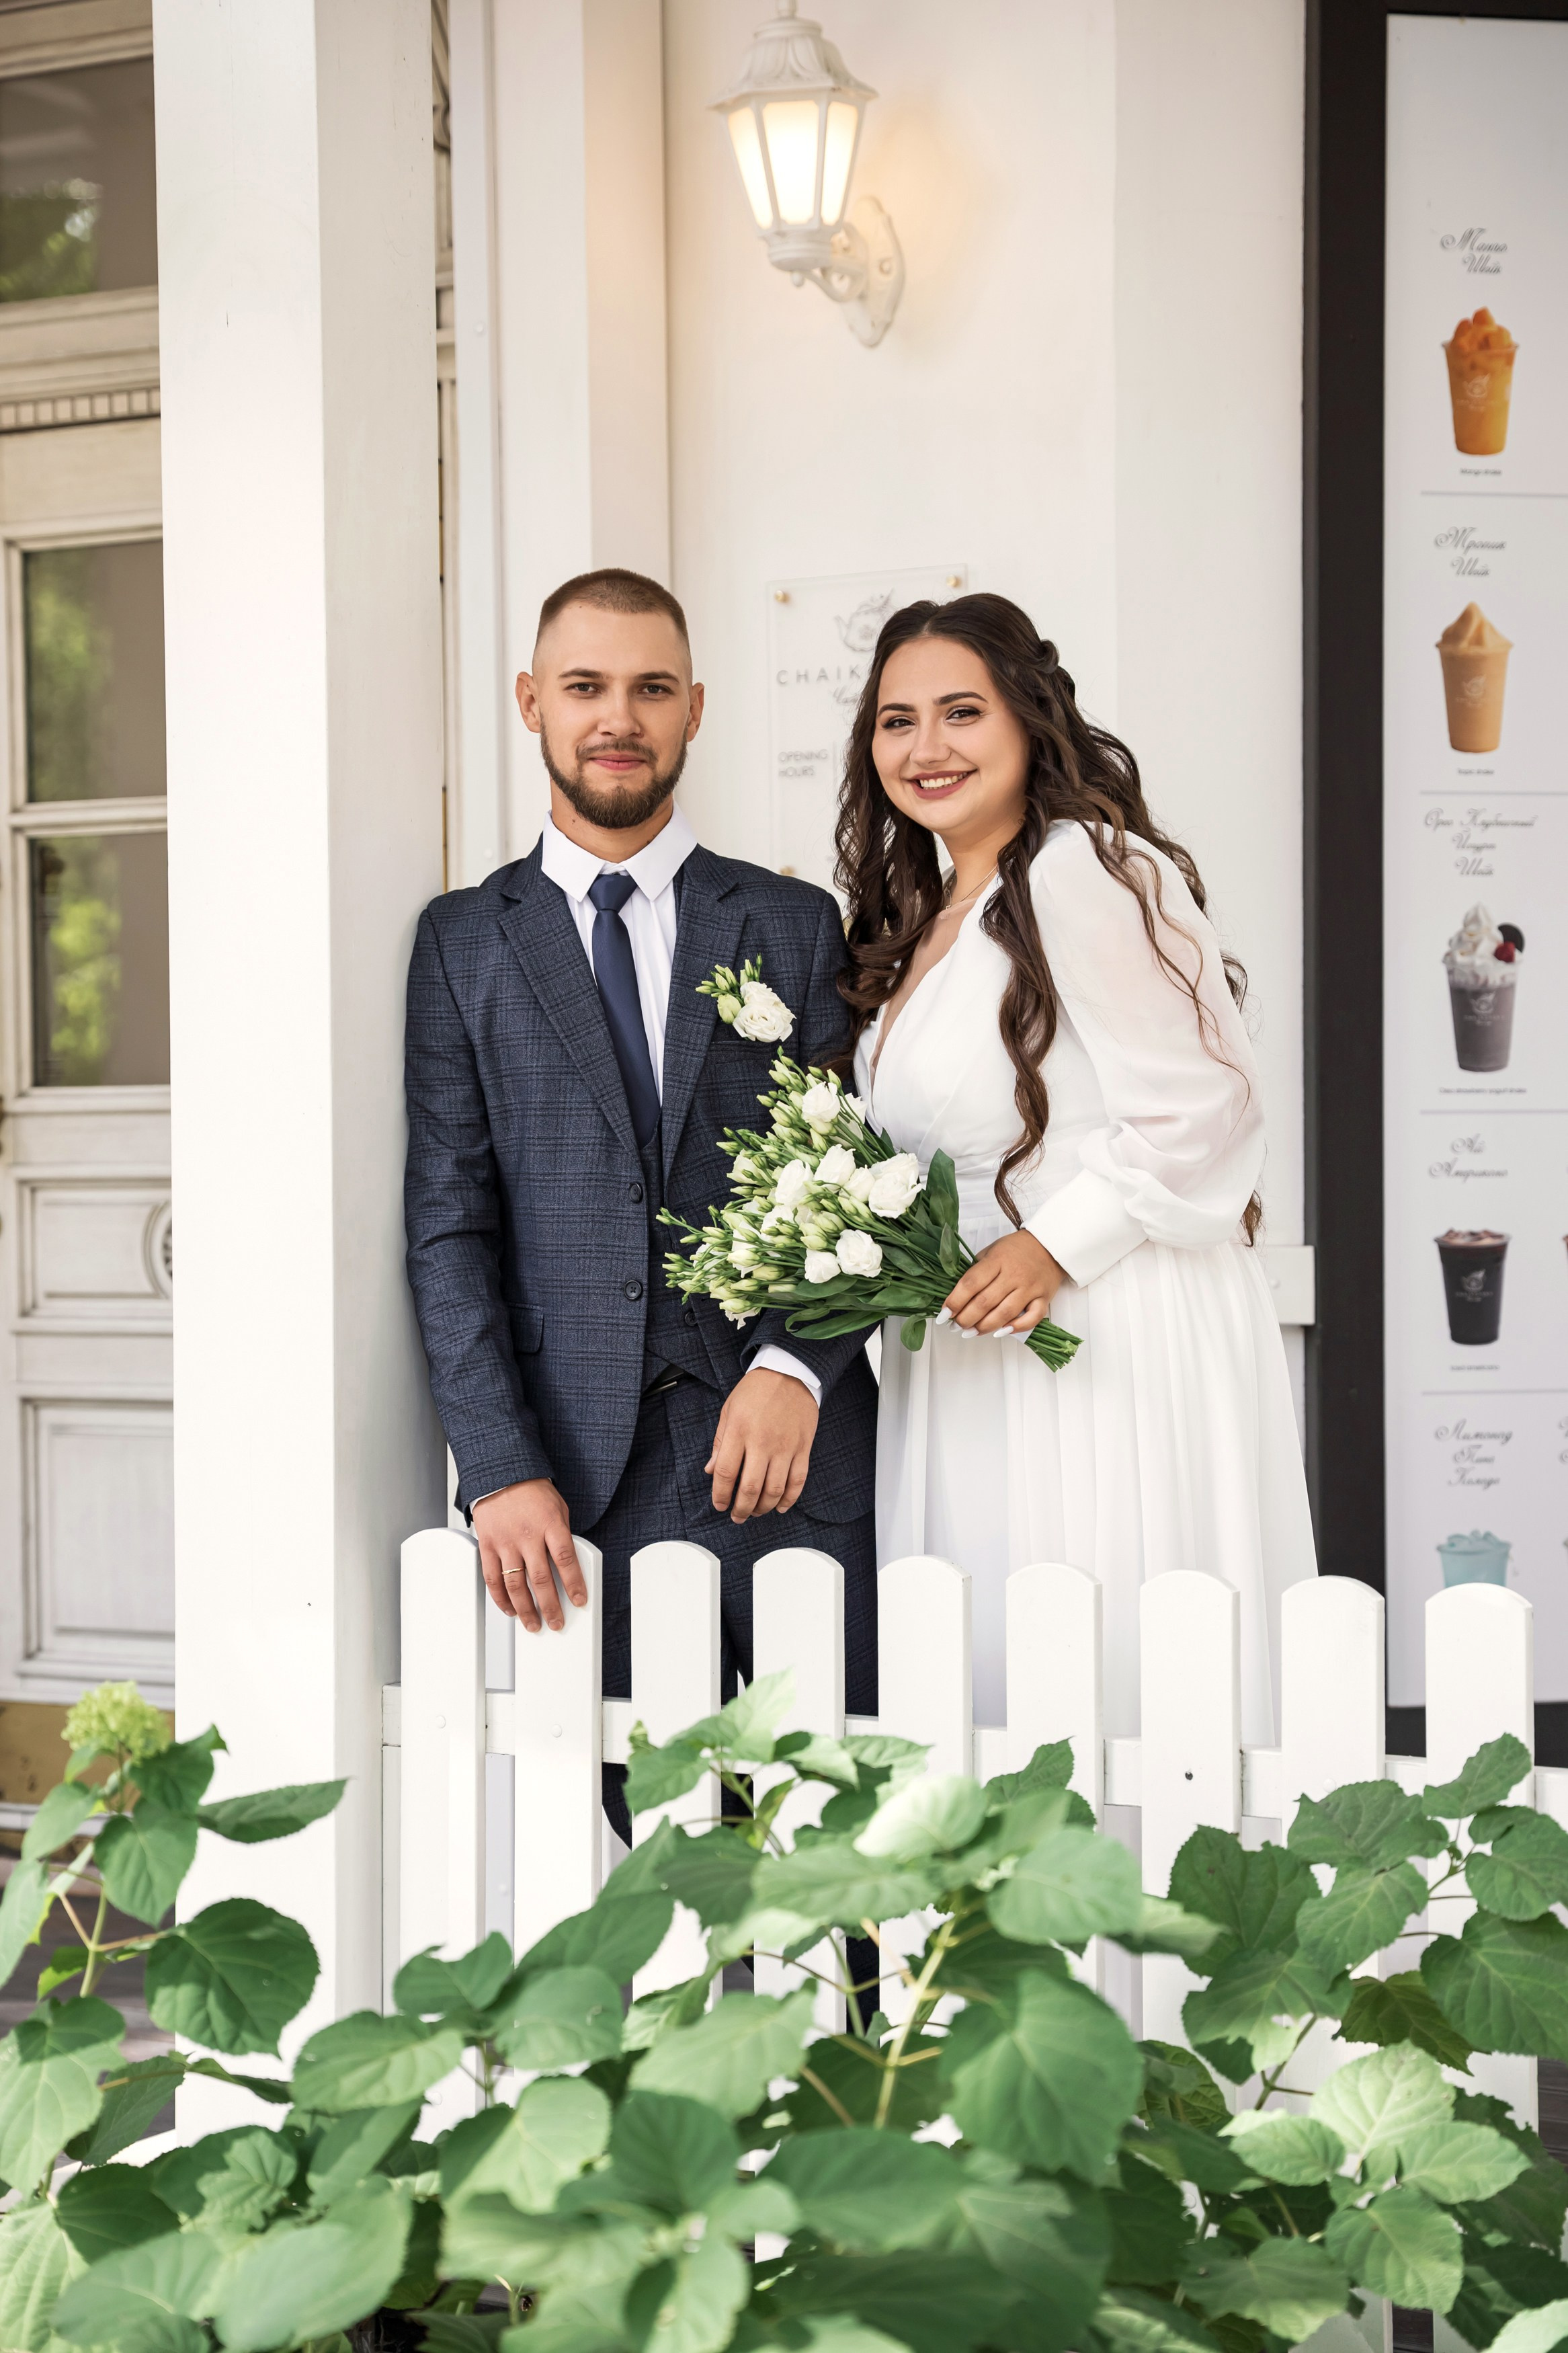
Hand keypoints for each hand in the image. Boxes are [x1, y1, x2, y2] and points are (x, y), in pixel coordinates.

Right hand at [472, 1478, 586, 1631]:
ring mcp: (505, 1542)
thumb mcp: (558, 1507)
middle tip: (556, 1622)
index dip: (574, 1584)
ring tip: (533, 1623)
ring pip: (515, 1584)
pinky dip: (500, 1598)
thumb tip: (568, 1565)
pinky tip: (510, 1608)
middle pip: (541, 1579)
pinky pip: (492, 1578)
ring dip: (525, 1609)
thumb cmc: (532, 1491)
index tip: (579, 1601)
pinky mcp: (487, 1545)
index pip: (566, 1560)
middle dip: (550, 1606)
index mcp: (550, 1524)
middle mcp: (527, 1535)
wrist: (501, 1474)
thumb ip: (562, 1535)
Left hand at [707, 1367, 818, 1522]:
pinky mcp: (803, 1447)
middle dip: (741, 1509)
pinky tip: (780, 1507)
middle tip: (737, 1516)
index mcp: (739, 1430)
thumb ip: (720, 1442)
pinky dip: (789, 1499)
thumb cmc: (756, 1390)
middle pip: (750, 1487)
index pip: (724, 1472)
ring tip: (756, 1511)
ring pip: (774, 1489)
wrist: (790, 1372)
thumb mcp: (729, 1410)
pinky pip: (797, 1481)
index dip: (720, 1494)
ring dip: (763, 1507)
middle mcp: (762, 1441)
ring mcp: (785, 1446)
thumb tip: (710, 1470)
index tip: (719, 1504)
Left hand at [943, 1229, 1065, 1335]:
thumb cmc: (1016, 1249)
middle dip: (965, 1318)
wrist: (1050, 1244)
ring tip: (970, 1332)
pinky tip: (1000, 1332)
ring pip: (1004, 1314)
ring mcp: (1030, 1288)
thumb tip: (958, 1295)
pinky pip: (1031, 1319)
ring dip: (984, 1327)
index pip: (971, 1283)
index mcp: (997, 1260)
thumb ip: (977, 1270)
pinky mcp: (1044, 1298)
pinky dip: (1016, 1328)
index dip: (954, 1301)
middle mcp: (1013, 1275)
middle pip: (984, 1302)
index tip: (944, 1314)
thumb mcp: (992, 1250)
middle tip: (955, 1326)